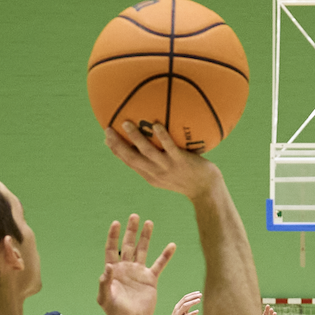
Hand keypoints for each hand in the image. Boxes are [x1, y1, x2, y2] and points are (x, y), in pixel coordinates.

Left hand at [97, 214, 174, 314]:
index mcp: (114, 271)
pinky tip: (171, 245)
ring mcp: (139, 272)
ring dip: (146, 237)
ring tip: (149, 222)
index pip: (112, 249)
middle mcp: (126, 268)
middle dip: (131, 231)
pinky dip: (165, 255)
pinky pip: (159, 264)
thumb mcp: (105, 299)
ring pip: (143, 250)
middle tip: (134, 216)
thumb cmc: (115, 312)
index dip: (113, 236)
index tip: (116, 223)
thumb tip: (109, 266)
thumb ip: (105, 283)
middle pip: (128, 245)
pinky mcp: (151, 279)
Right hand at [104, 119, 222, 197]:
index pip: (129, 162)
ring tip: (126, 124)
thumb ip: (158, 161)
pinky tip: (156, 125)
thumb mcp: (169, 172)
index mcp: (150, 175)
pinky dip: (162, 137)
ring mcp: (168, 167)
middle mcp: (156, 172)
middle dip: (118, 145)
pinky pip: (170, 147)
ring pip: (147, 152)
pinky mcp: (181, 161)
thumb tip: (151, 143)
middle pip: (132, 158)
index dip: (116, 151)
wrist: (207, 190)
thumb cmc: (189, 178)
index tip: (107, 139)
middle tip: (108, 130)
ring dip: (135, 138)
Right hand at [169, 290, 202, 314]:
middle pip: (185, 300)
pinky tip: (197, 311)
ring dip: (192, 302)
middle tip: (200, 294)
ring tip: (199, 300)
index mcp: (177, 306)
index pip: (185, 298)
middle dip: (193, 296)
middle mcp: (177, 309)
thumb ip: (186, 308)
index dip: (192, 294)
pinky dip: (192, 313)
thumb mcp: (181, 313)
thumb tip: (193, 301)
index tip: (198, 292)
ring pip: (185, 306)